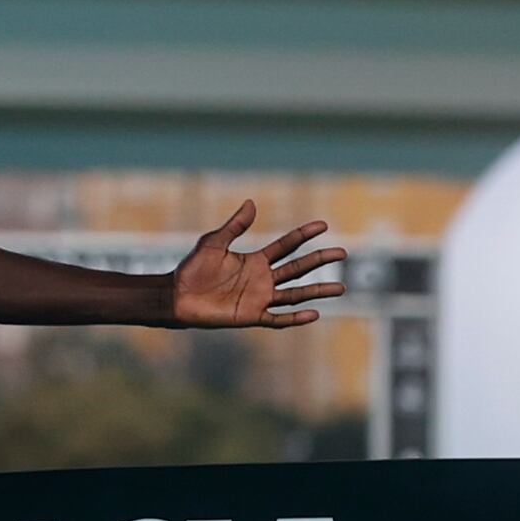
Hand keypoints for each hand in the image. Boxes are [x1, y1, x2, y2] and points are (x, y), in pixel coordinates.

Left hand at [171, 203, 346, 330]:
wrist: (177, 296)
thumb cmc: (192, 269)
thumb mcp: (214, 242)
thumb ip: (235, 225)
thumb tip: (252, 202)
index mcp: (255, 260)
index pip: (286, 246)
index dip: (304, 235)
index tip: (323, 225)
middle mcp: (262, 279)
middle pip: (298, 268)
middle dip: (319, 260)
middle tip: (342, 252)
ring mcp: (259, 298)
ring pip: (295, 294)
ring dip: (317, 291)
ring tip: (341, 287)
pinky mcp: (251, 316)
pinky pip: (278, 318)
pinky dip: (296, 318)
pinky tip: (314, 313)